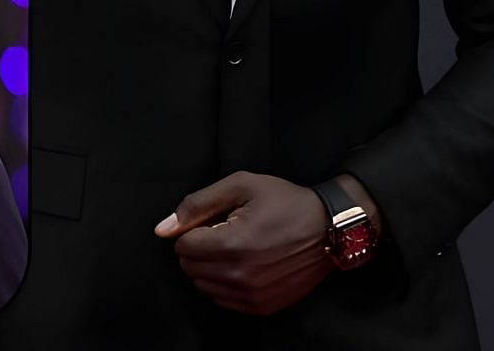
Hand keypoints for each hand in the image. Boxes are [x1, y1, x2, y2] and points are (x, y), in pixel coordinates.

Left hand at [153, 171, 330, 315]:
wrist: (330, 229)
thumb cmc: (285, 202)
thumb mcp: (240, 187)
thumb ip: (196, 205)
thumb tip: (164, 229)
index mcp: (232, 244)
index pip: (182, 246)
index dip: (192, 230)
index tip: (214, 221)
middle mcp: (240, 275)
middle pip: (189, 268)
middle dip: (198, 248)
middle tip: (224, 232)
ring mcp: (252, 295)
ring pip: (203, 286)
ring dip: (210, 268)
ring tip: (235, 249)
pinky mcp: (263, 306)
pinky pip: (223, 301)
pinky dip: (225, 284)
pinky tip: (243, 265)